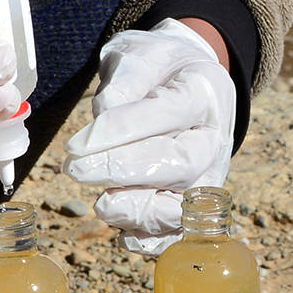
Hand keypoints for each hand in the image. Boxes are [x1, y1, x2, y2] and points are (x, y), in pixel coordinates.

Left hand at [63, 18, 233, 254]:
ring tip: (102, 203)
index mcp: (205, 90)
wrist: (187, 78)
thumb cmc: (157, 66)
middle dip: (122, 172)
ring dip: (136, 211)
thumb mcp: (140, 52)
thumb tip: (103, 119)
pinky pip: (180, 233)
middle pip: (180, 165)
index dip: (121, 131)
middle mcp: (215, 137)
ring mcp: (209, 174)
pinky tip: (122, 231)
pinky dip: (152, 240)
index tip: (77, 143)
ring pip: (183, 206)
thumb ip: (125, 79)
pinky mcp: (196, 204)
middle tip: (76, 170)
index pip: (169, 114)